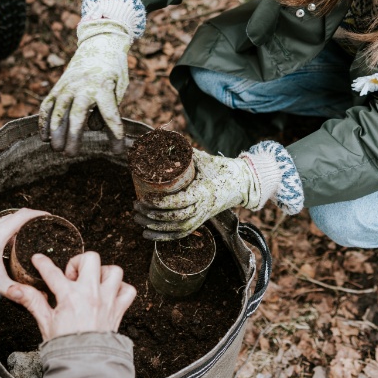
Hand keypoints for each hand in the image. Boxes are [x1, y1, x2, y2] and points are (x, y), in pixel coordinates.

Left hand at [0, 208, 47, 295]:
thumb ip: (17, 289)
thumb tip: (35, 295)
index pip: (21, 217)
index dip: (37, 214)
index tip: (47, 217)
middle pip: (16, 215)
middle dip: (31, 217)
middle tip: (43, 224)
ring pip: (7, 218)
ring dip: (20, 221)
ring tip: (31, 228)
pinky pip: (0, 222)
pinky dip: (10, 225)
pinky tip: (16, 234)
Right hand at [5, 251, 135, 340]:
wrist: (86, 364)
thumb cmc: (65, 346)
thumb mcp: (45, 322)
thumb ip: (32, 301)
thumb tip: (14, 289)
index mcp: (70, 296)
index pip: (52, 272)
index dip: (42, 263)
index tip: (38, 259)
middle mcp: (91, 294)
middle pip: (90, 259)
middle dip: (79, 263)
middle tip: (72, 277)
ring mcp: (108, 300)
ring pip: (114, 271)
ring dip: (103, 274)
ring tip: (92, 283)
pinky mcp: (119, 309)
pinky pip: (129, 290)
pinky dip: (121, 289)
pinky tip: (110, 294)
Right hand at [39, 20, 130, 155]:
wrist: (99, 46)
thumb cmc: (112, 73)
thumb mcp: (118, 89)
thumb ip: (108, 110)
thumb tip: (94, 129)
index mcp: (105, 88)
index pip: (110, 115)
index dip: (115, 134)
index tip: (118, 152)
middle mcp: (84, 88)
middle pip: (77, 115)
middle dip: (73, 136)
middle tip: (70, 154)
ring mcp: (68, 87)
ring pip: (58, 111)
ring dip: (55, 131)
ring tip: (55, 148)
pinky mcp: (58, 87)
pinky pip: (48, 106)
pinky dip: (44, 121)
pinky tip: (44, 138)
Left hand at [134, 149, 261, 238]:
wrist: (242, 183)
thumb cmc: (220, 167)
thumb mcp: (202, 158)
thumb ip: (181, 151)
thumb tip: (158, 140)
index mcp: (204, 191)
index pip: (180, 202)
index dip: (161, 203)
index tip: (145, 198)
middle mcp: (203, 208)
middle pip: (175, 218)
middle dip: (153, 215)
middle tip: (136, 206)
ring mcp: (202, 217)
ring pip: (177, 228)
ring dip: (155, 227)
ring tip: (138, 219)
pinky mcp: (201, 221)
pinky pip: (181, 233)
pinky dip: (164, 237)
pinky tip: (148, 234)